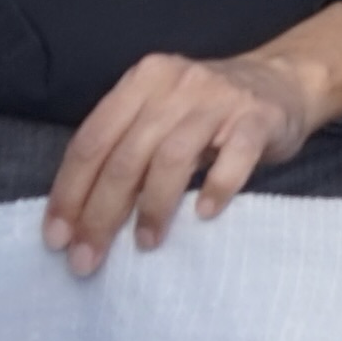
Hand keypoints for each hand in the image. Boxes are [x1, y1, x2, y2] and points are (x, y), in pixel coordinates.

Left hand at [42, 51, 321, 275]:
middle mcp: (176, 84)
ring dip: (153, 207)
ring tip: (146, 243)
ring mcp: (220, 99)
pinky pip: (234, 157)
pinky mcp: (259, 118)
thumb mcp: (159, 114)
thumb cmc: (207, 111)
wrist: (284, 82)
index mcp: (141, 81)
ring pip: (172, 157)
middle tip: (87, 259)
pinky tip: (204, 214)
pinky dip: (216, 187)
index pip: (92, 141)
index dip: (69, 193)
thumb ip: (125, 147)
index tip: (57, 239)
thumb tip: (79, 217)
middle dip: (100, 213)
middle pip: (126, 156)